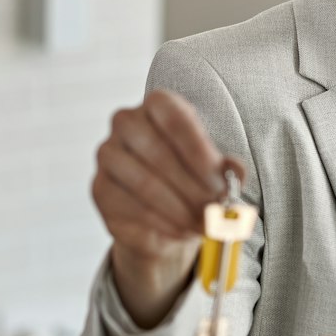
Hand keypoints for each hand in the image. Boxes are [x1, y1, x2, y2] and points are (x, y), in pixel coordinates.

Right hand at [93, 90, 245, 327]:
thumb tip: (235, 172)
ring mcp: (108, 154)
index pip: (175, 119)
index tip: (219, 181)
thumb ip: (227, 169)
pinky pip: (130, 207)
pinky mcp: (100, 188)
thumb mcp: (214, 170)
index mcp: (157, 105)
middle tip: (215, 209)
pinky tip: (181, 230)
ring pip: (144, 183)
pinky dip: (161, 223)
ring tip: (202, 224)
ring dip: (179, 209)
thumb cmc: (189, 179)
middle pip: (158, 152)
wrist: (161, 213)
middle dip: (192, 187)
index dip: (199, 151)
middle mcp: (126, 123)